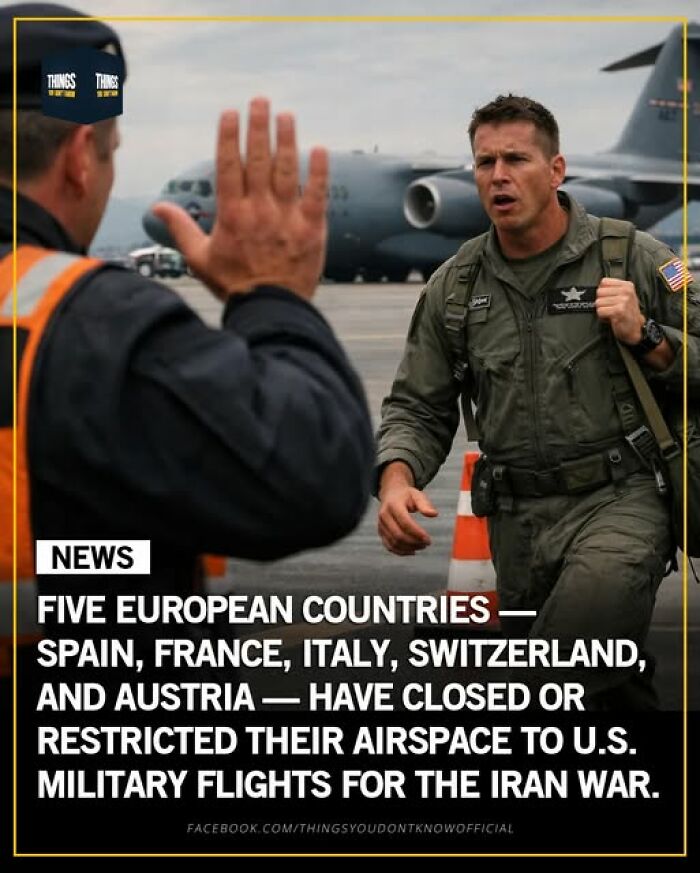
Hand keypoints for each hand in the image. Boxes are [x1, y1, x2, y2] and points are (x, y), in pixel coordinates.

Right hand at [151, 97, 327, 300]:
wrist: (270, 310)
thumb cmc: (235, 285)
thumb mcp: (200, 258)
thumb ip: (180, 229)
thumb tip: (156, 207)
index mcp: (231, 215)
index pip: (228, 166)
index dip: (229, 137)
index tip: (229, 114)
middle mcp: (259, 211)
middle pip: (258, 160)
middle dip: (258, 127)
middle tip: (260, 101)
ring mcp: (287, 218)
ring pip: (287, 170)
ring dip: (287, 140)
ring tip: (286, 116)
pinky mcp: (312, 229)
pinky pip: (317, 194)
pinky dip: (320, 171)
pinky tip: (321, 149)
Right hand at [378, 473, 437, 555]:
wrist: (391, 494)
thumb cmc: (407, 495)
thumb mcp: (417, 495)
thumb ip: (425, 505)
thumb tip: (434, 514)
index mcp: (393, 505)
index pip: (405, 522)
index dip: (417, 533)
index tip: (428, 539)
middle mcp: (384, 515)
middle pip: (398, 535)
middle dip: (414, 542)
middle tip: (426, 544)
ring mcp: (381, 525)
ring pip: (393, 542)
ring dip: (409, 548)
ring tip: (421, 546)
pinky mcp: (381, 532)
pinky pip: (389, 546)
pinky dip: (400, 552)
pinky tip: (412, 551)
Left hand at [595, 278, 643, 343]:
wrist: (634, 329)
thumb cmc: (627, 313)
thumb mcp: (624, 296)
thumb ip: (612, 289)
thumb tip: (597, 287)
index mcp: (627, 285)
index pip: (604, 282)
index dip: (603, 292)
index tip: (609, 299)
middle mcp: (626, 291)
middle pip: (599, 292)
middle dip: (602, 302)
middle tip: (610, 307)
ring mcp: (623, 301)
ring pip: (598, 302)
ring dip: (602, 310)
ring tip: (611, 313)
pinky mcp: (618, 311)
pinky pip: (600, 311)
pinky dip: (602, 317)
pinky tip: (611, 318)